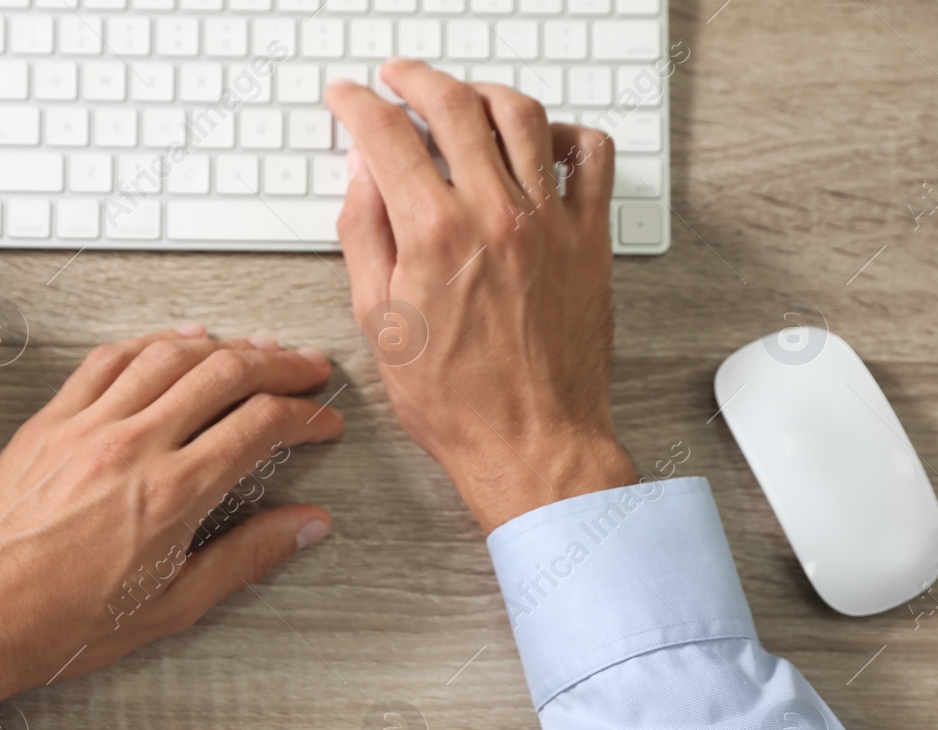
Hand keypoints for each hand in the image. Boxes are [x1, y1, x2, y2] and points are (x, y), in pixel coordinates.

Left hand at [0, 327, 343, 729]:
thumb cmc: (55, 625)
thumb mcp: (169, 608)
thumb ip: (245, 558)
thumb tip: (305, 526)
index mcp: (169, 495)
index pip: (259, 424)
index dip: (305, 415)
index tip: (322, 422)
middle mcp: (129, 446)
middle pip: (224, 372)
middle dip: (280, 364)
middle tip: (308, 370)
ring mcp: (84, 426)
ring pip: (169, 354)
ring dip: (223, 344)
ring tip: (255, 349)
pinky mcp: (48, 421)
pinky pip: (108, 359)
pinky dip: (152, 343)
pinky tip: (174, 343)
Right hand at [327, 59, 636, 533]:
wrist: (532, 444)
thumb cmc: (456, 402)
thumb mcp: (379, 324)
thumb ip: (366, 236)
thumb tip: (362, 176)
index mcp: (434, 235)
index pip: (387, 137)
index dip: (357, 105)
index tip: (347, 98)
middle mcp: (495, 214)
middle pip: (454, 106)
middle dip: (415, 79)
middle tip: (395, 78)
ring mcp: (550, 221)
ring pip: (522, 114)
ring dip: (483, 91)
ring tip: (461, 97)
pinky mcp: (589, 238)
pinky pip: (591, 155)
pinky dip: (564, 131)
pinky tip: (540, 139)